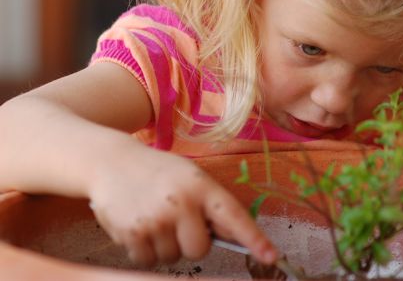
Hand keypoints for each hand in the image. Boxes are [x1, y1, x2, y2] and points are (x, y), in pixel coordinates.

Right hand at [87, 142, 276, 266]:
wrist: (110, 161)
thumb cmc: (159, 172)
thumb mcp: (191, 177)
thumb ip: (212, 205)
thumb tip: (234, 237)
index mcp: (201, 186)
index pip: (233, 216)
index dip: (254, 239)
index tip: (272, 257)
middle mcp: (181, 203)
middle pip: (199, 249)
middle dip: (190, 242)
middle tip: (177, 221)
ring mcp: (155, 220)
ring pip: (172, 258)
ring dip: (165, 245)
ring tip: (153, 217)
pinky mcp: (132, 235)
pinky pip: (147, 261)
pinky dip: (144, 250)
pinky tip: (139, 225)